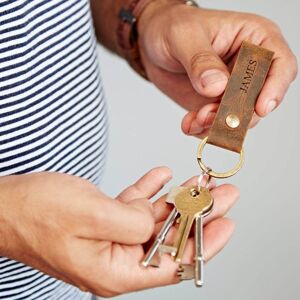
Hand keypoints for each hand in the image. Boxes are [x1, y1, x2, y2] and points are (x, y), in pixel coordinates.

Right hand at [0, 168, 238, 296]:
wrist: (7, 204)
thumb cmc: (37, 213)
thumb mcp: (91, 215)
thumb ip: (132, 221)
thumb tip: (155, 219)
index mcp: (116, 271)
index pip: (173, 263)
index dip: (204, 243)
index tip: (226, 222)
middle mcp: (117, 258)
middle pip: (169, 237)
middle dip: (198, 213)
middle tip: (222, 193)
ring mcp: (111, 237)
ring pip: (154, 218)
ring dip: (176, 198)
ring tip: (198, 180)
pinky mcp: (103, 218)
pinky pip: (134, 204)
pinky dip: (149, 189)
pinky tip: (163, 176)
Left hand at [138, 1, 297, 136]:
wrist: (152, 44)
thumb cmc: (171, 27)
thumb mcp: (183, 36)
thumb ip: (201, 60)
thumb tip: (218, 86)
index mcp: (254, 38)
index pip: (279, 65)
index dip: (275, 88)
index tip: (259, 108)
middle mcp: (247, 67)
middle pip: (259, 99)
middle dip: (237, 114)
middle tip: (209, 116)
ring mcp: (232, 90)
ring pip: (239, 118)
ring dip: (218, 125)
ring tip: (195, 119)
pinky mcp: (215, 105)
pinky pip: (217, 125)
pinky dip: (204, 129)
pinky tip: (189, 123)